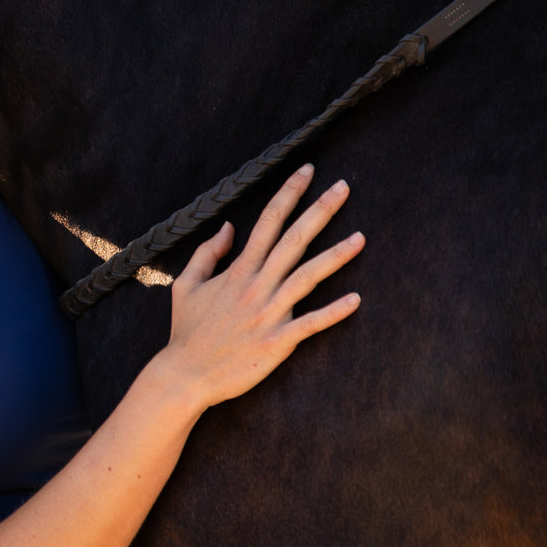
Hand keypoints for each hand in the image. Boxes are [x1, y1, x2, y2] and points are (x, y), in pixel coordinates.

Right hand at [158, 164, 363, 409]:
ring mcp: (269, 314)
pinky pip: (311, 323)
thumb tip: (228, 227)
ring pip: (307, 277)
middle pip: (293, 240)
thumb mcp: (185, 285)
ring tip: (361, 238)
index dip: (288, 194)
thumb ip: (207, 254)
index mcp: (237, 271)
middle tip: (343, 187)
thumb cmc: (186, 331)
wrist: (186, 374)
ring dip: (336, 256)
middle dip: (319, 210)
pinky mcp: (277, 341)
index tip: (306, 171)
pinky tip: (356, 299)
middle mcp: (256, 287)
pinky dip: (334, 312)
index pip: (267, 222)